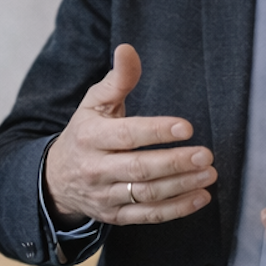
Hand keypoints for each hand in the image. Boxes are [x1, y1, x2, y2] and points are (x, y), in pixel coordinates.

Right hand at [43, 44, 216, 225]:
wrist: (55, 180)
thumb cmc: (84, 134)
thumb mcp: (94, 104)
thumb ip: (117, 79)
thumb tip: (128, 49)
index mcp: (91, 137)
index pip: (127, 135)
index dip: (157, 131)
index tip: (187, 127)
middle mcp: (96, 169)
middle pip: (139, 168)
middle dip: (175, 163)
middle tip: (206, 155)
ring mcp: (105, 195)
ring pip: (146, 194)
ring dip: (181, 186)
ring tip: (209, 174)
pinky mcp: (115, 216)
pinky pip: (148, 216)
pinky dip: (176, 209)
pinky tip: (200, 197)